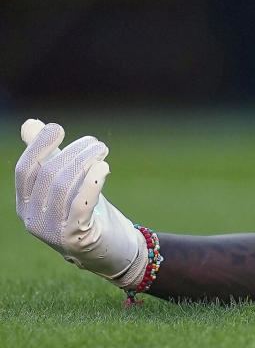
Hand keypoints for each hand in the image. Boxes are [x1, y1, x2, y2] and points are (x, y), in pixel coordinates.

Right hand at [15, 120, 145, 288]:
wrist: (112, 248)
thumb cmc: (88, 211)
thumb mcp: (67, 182)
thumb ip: (48, 156)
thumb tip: (30, 124)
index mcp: (27, 203)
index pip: (25, 169)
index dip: (38, 146)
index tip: (58, 128)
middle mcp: (33, 218)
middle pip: (49, 174)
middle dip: (74, 152)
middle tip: (97, 145)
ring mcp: (51, 232)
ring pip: (63, 186)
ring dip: (86, 161)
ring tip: (103, 151)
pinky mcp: (75, 239)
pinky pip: (79, 207)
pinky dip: (91, 183)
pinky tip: (104, 168)